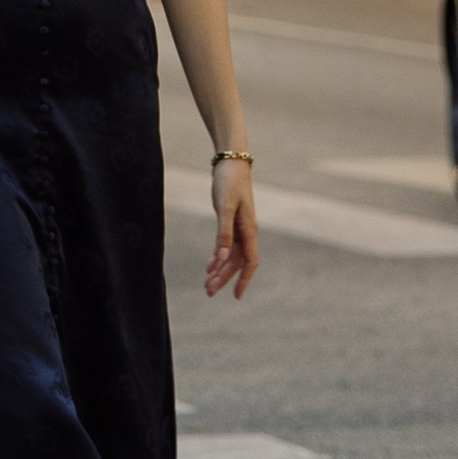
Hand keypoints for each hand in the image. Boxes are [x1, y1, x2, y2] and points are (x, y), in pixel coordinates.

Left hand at [204, 154, 257, 299]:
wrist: (230, 162)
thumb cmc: (229, 182)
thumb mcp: (224, 207)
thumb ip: (223, 233)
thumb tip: (223, 259)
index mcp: (249, 229)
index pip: (250, 261)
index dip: (244, 279)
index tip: (236, 296)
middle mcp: (247, 231)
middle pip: (237, 262)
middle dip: (224, 278)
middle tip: (209, 292)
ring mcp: (239, 227)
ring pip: (231, 255)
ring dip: (220, 270)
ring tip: (207, 284)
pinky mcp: (231, 221)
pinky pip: (226, 245)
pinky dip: (218, 256)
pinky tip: (209, 265)